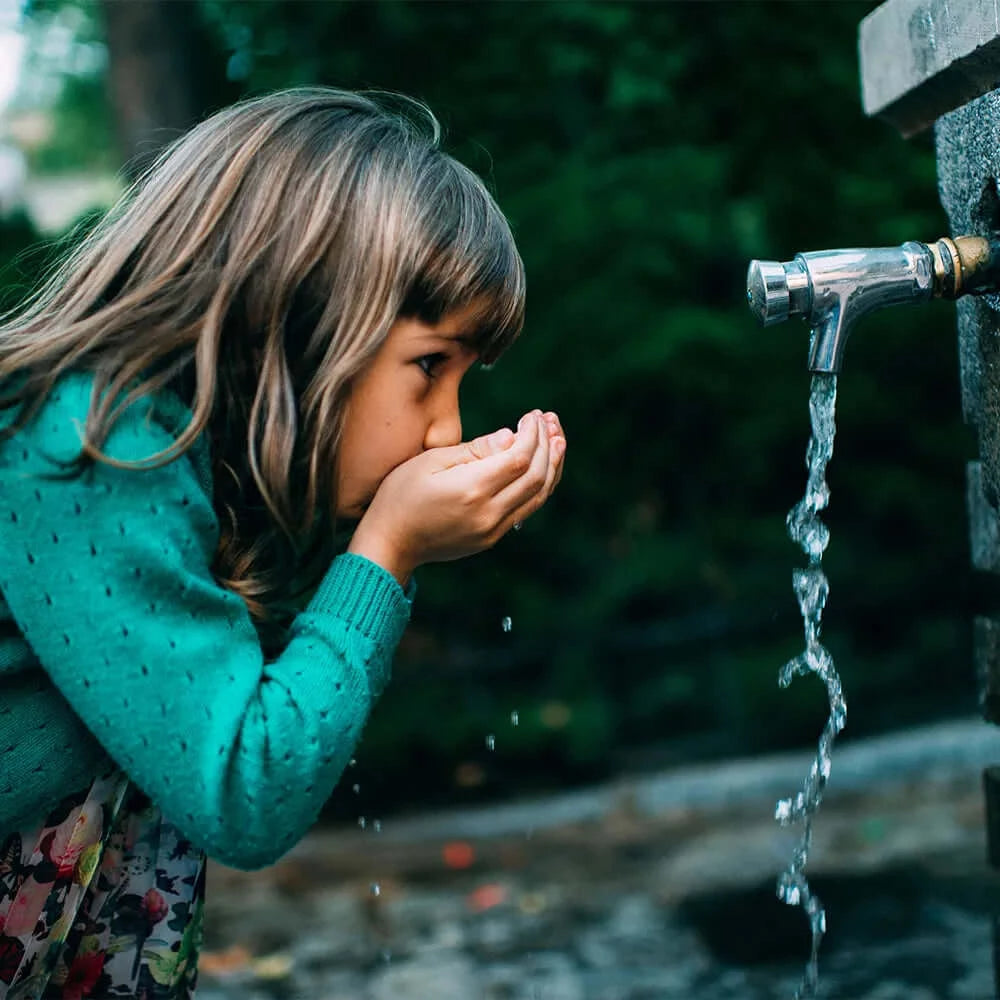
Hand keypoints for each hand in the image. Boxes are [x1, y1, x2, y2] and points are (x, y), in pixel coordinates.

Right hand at [348, 410, 565, 583]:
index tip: (531, 415)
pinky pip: (527, 509)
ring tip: (558, 439)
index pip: (519, 457)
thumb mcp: (430, 461)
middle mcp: (488, 513)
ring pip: (538, 495)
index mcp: (471, 489)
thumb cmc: (402, 495)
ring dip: (552, 465)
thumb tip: (511, 437)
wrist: (390, 542)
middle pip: (536, 475)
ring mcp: (492, 530)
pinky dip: (541, 485)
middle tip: (549, 420)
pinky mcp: (492, 538)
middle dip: (547, 444)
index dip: (532, 434)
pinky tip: (544, 466)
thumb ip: (474, 450)